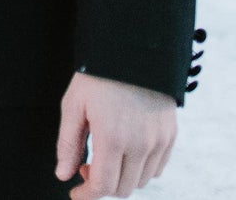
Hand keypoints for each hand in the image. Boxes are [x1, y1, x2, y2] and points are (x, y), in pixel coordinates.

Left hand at [57, 71, 177, 197]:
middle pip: (123, 188)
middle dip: (102, 186)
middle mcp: (141, 144)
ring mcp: (159, 141)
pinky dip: (140, 170)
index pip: (103, 186)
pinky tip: (125, 153)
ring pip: (141, 181)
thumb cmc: (97, 76)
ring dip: (121, 179)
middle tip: (86, 166)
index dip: (87, 196)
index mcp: (113, 138)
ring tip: (105, 157)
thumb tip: (64, 175)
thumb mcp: (73, 106)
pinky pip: (157, 168)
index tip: (76, 194)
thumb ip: (68, 144)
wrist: (133, 51)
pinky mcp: (170, 135)